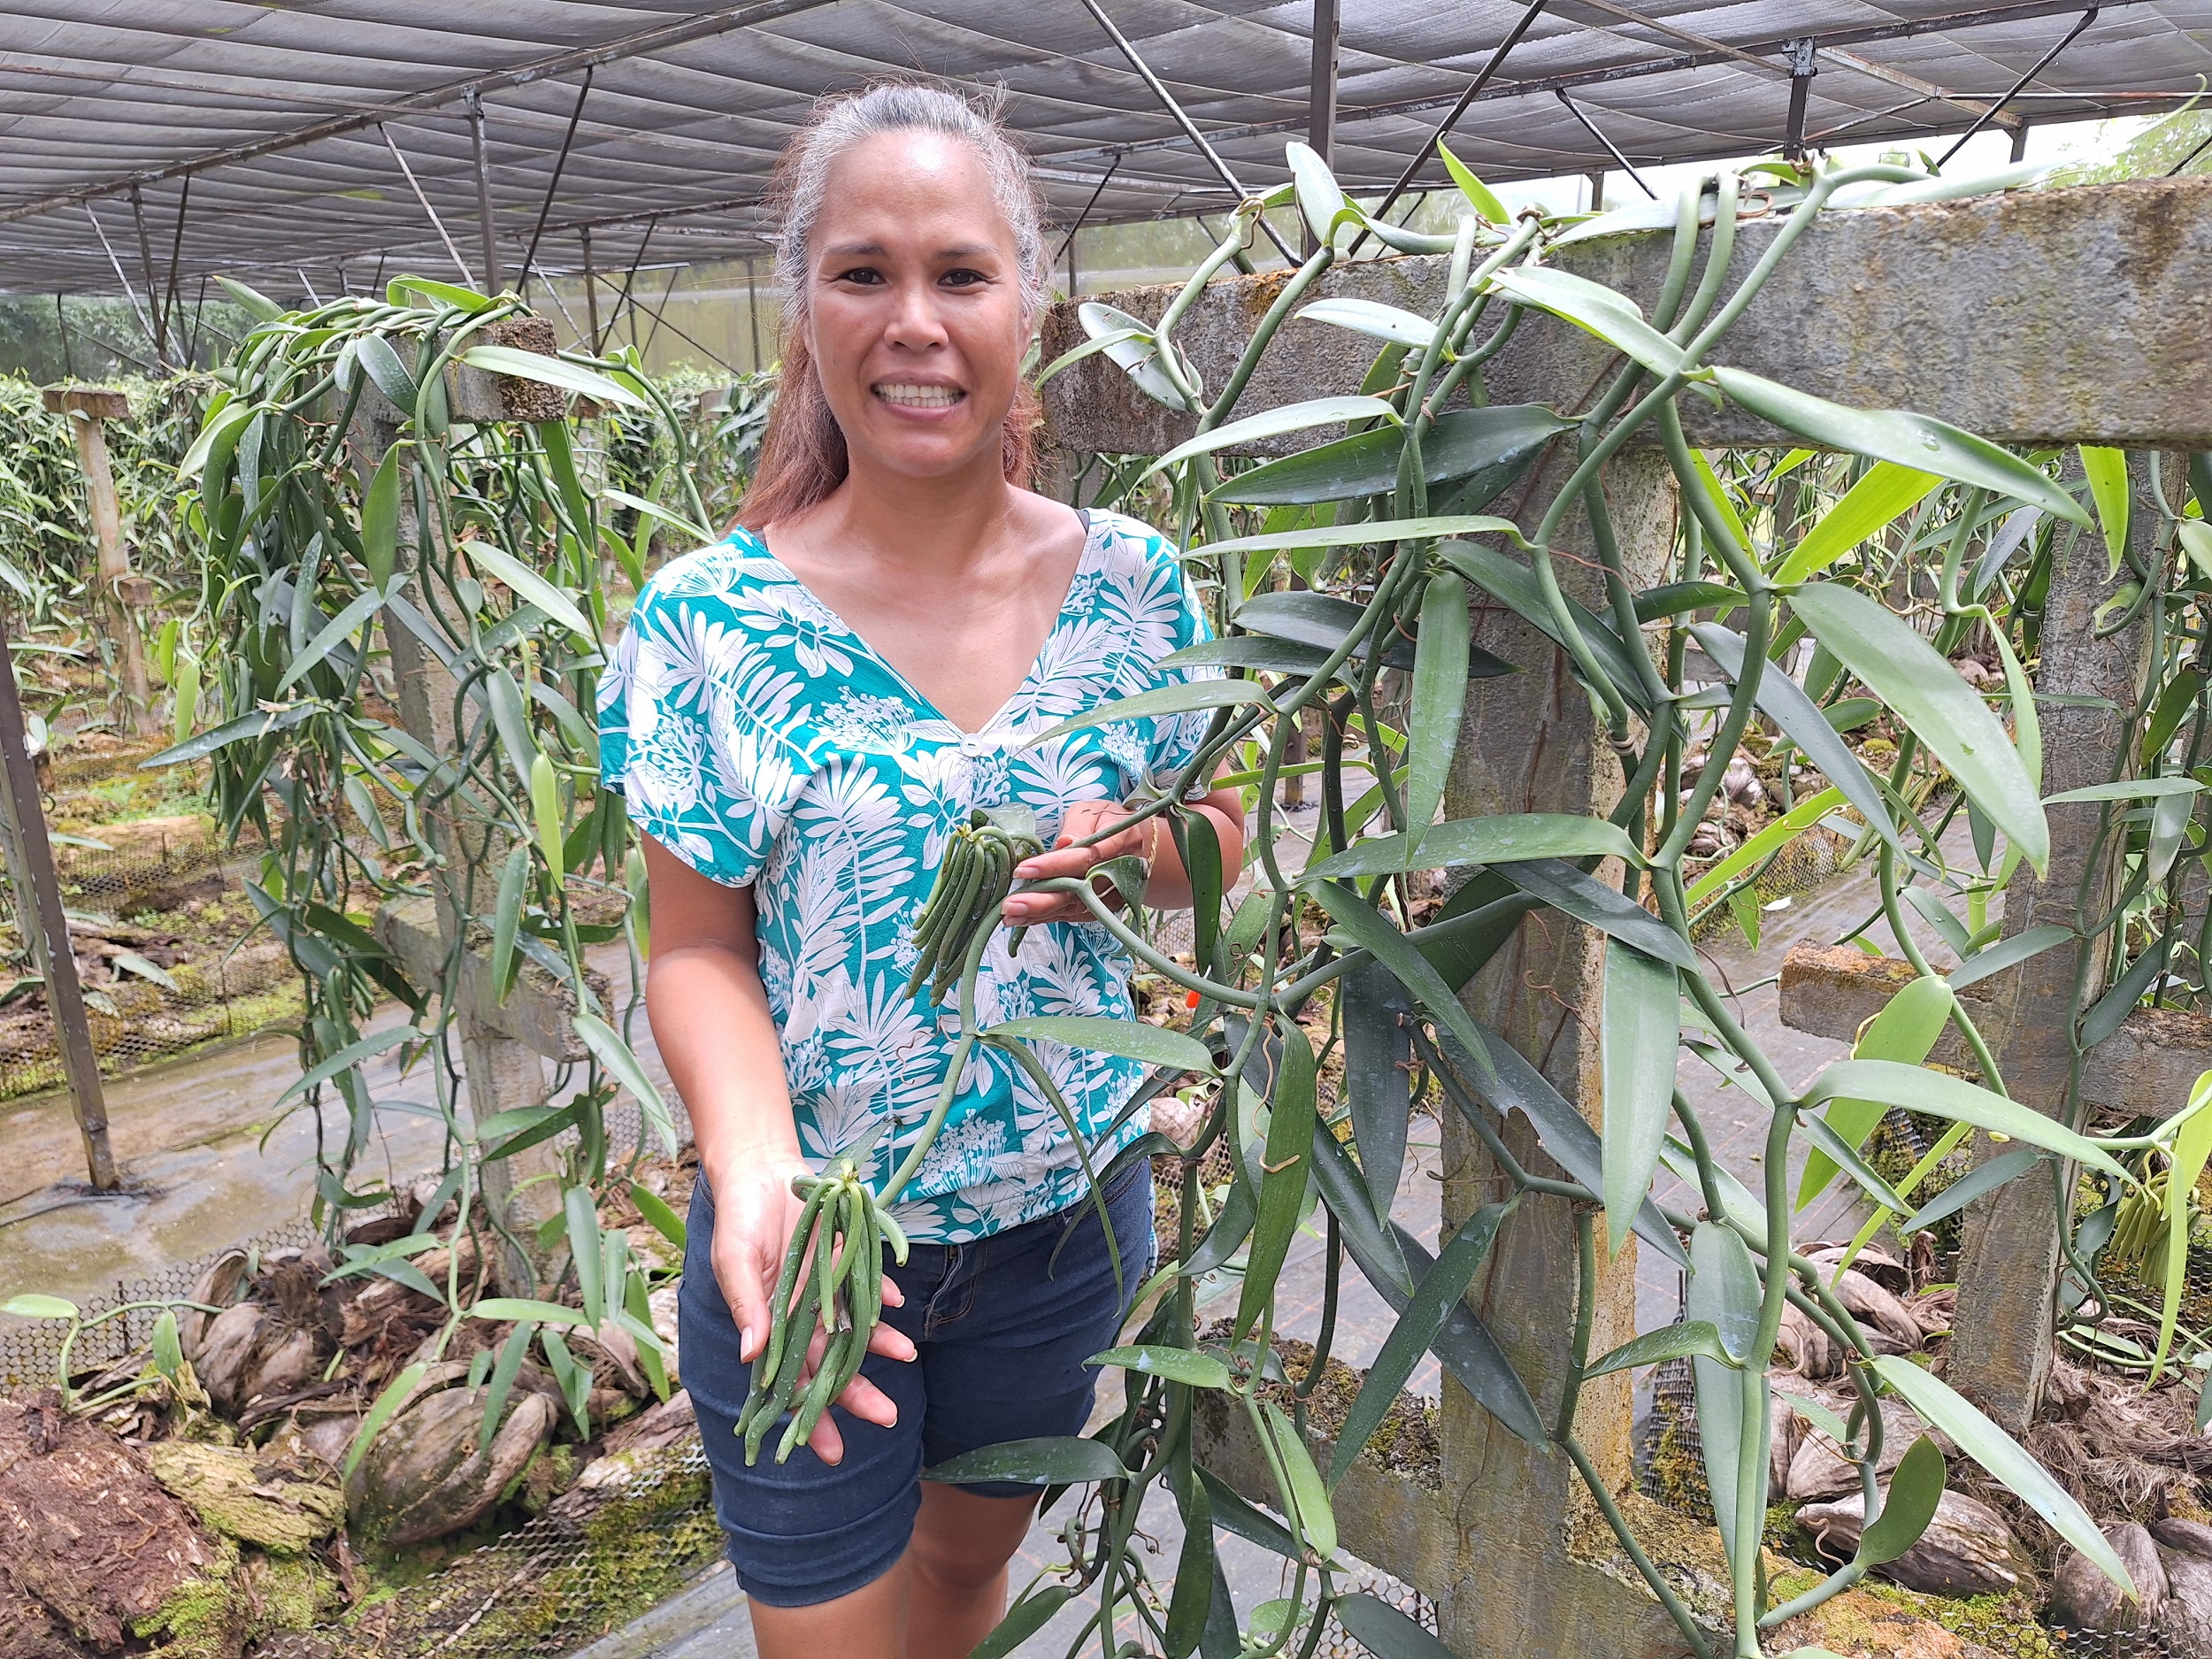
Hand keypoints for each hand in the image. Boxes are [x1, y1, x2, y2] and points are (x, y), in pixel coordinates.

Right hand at [709, 1153, 913, 1464]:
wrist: (761, 1167)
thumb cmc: (739, 1218)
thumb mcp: (734, 1259)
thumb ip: (746, 1306)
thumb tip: (752, 1357)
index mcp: (770, 1325)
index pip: (791, 1383)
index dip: (808, 1419)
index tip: (829, 1453)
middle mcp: (803, 1314)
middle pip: (831, 1363)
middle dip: (856, 1393)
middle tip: (886, 1417)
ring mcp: (827, 1288)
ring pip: (857, 1328)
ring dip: (881, 1344)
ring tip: (906, 1356)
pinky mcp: (846, 1258)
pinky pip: (867, 1283)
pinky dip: (880, 1294)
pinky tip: (894, 1304)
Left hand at [1002, 799, 1155, 927]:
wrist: (1141, 847)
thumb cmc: (1110, 822)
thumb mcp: (1095, 811)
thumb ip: (1078, 827)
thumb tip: (1063, 844)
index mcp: (1120, 842)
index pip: (1085, 857)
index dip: (1054, 866)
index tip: (1024, 870)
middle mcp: (1119, 873)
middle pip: (1079, 891)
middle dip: (1042, 901)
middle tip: (1010, 906)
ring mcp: (1114, 895)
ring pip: (1075, 908)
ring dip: (1041, 915)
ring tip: (1010, 916)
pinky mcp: (1106, 908)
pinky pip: (1076, 916)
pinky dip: (1050, 918)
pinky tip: (1026, 919)